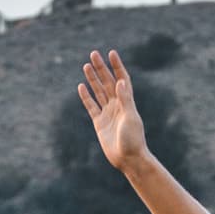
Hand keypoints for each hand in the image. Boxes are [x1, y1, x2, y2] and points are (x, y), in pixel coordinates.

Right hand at [78, 48, 149, 173]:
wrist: (128, 159)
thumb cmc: (133, 140)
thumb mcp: (130, 118)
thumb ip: (125, 100)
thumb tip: (120, 81)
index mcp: (127, 102)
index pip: (122, 79)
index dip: (117, 66)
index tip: (111, 53)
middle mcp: (117, 105)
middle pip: (108, 82)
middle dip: (101, 68)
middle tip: (93, 54)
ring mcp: (108, 113)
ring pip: (99, 92)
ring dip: (93, 79)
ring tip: (86, 65)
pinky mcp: (100, 123)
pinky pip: (92, 106)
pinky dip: (86, 97)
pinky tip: (81, 86)